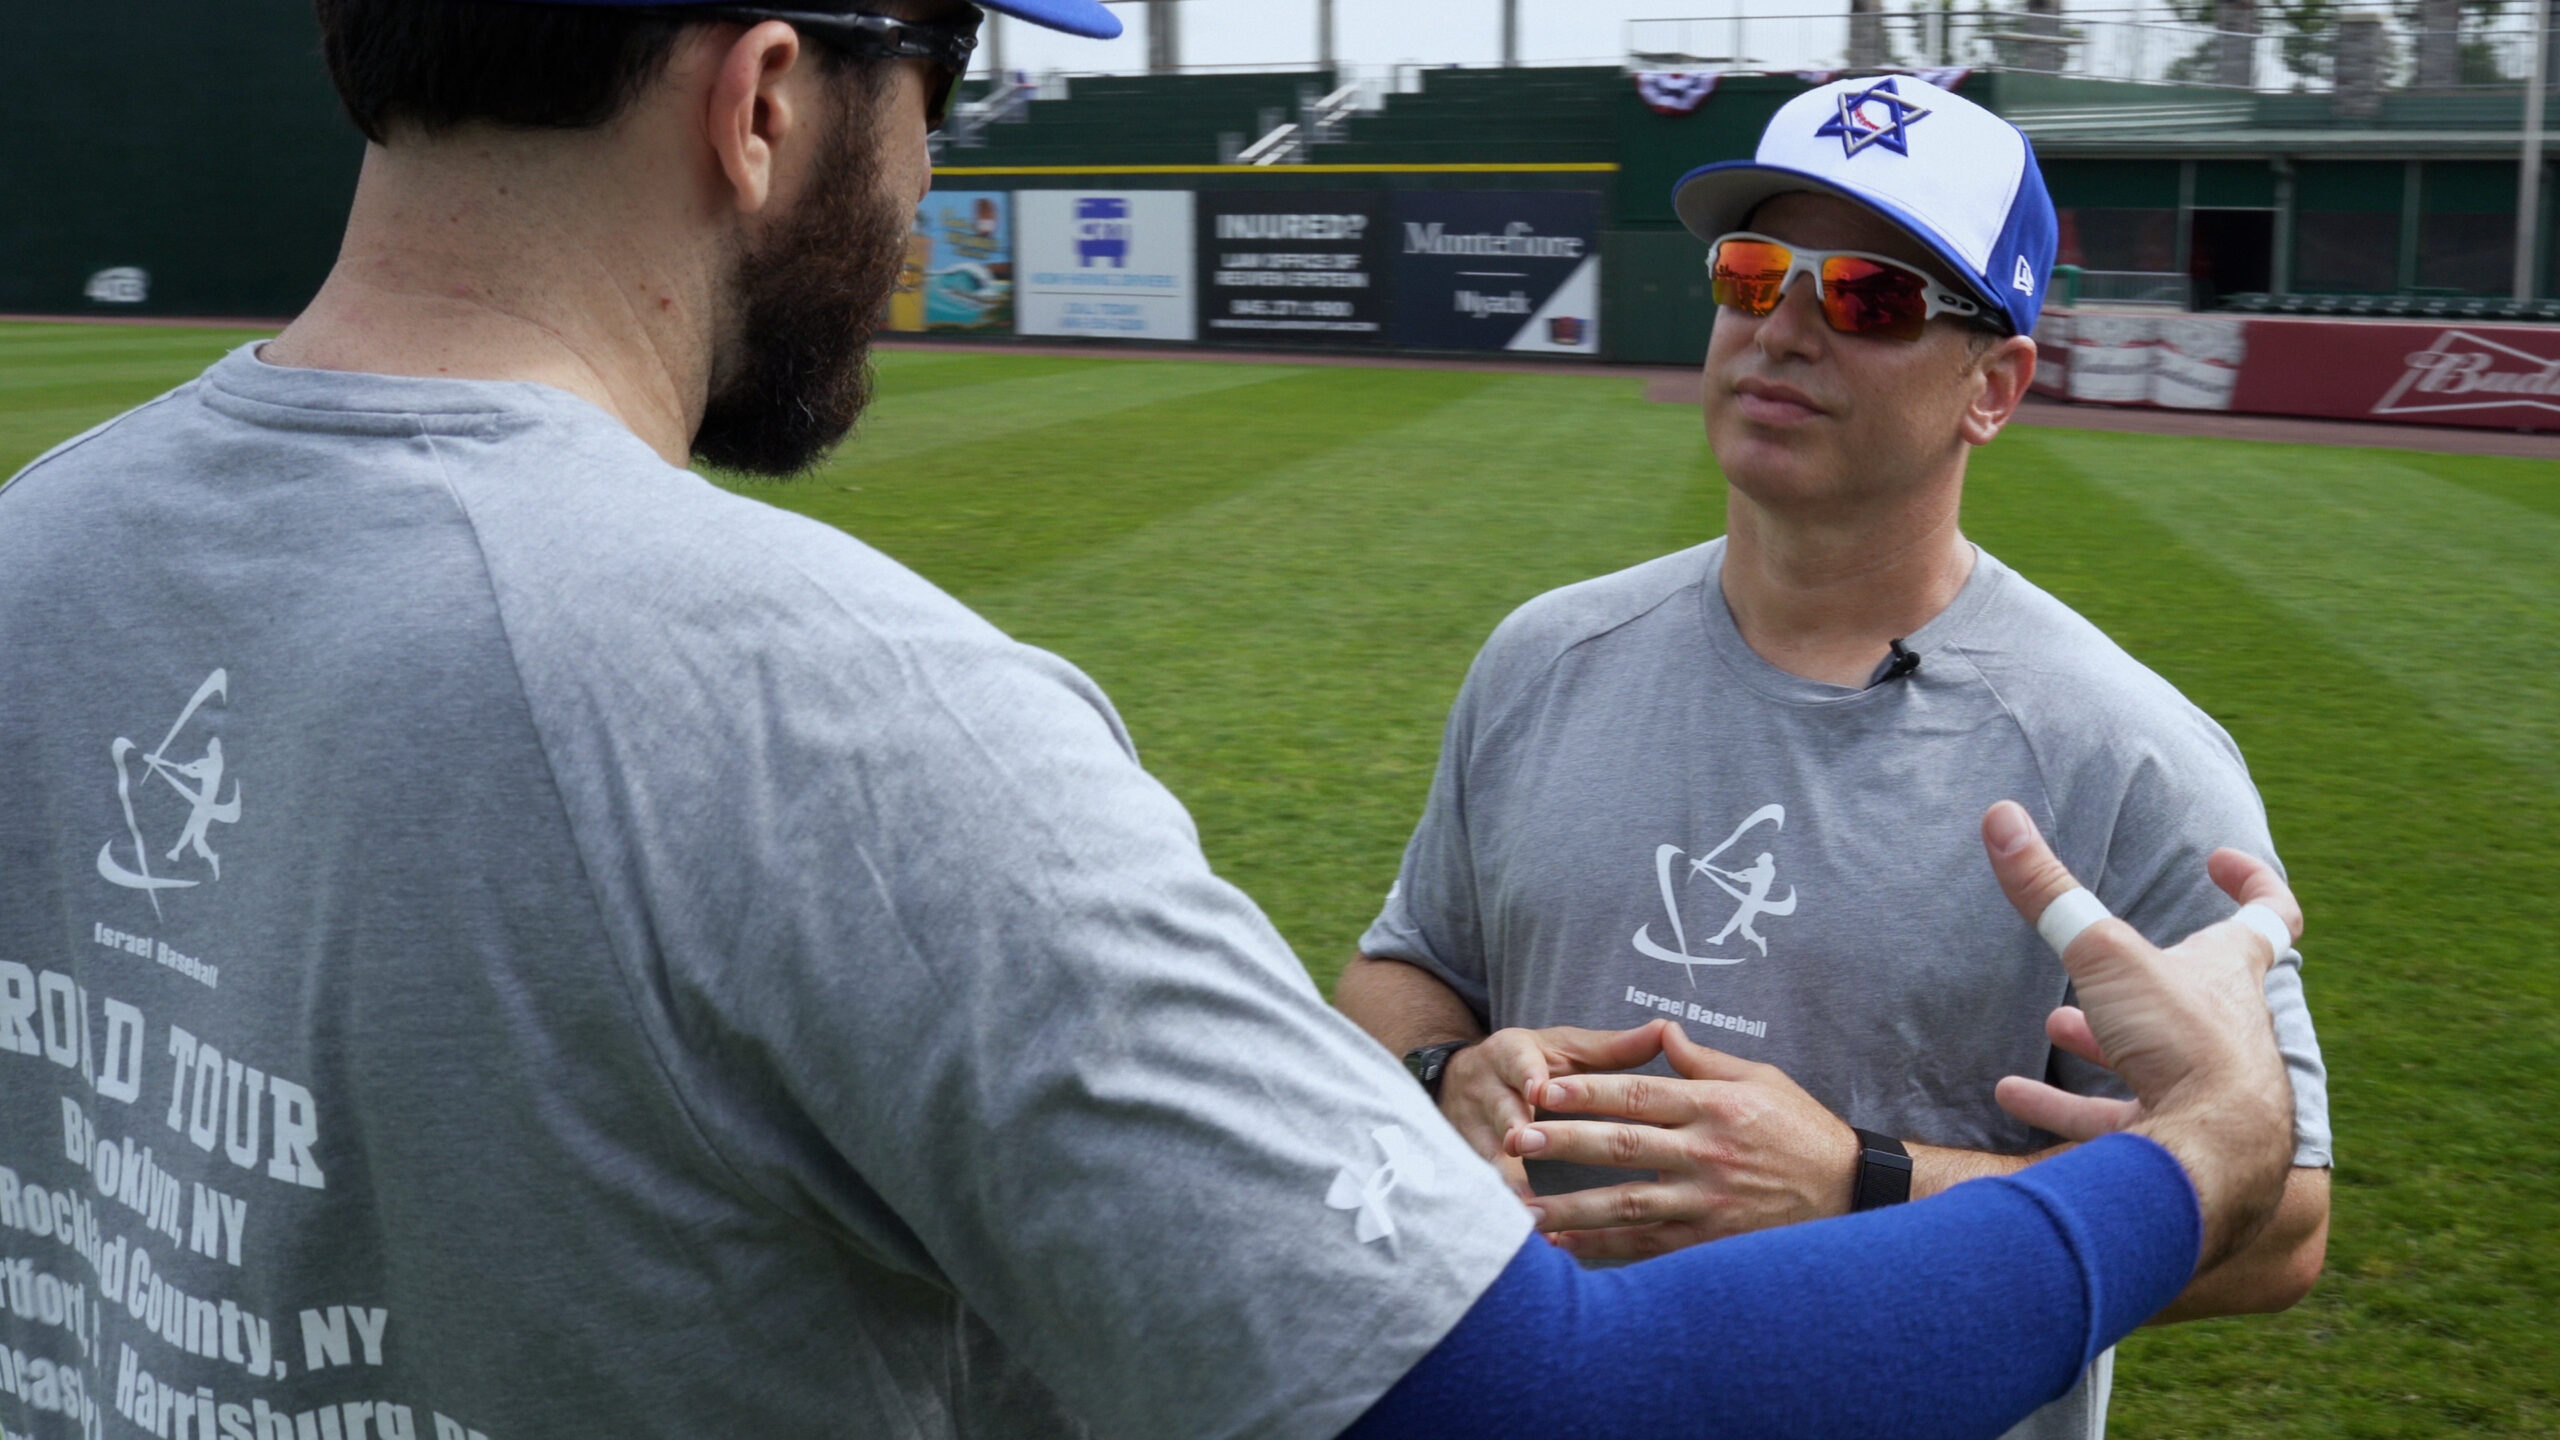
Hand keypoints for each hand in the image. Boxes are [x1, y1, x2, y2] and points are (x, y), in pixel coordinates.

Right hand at [1437, 1024, 1671, 1199]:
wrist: (1463, 1080)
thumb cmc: (1535, 1065)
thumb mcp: (1568, 1051)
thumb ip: (1615, 1048)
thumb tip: (1667, 1029)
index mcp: (1513, 1053)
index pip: (1518, 1061)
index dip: (1527, 1075)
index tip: (1538, 1091)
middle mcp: (1487, 1087)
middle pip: (1497, 1107)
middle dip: (1508, 1126)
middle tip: (1518, 1146)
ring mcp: (1470, 1125)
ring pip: (1484, 1152)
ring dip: (1503, 1179)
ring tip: (1524, 1206)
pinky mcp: (1465, 1158)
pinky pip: (1483, 1186)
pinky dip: (1506, 1208)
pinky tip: (1530, 1233)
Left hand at [1505, 1027, 1859, 1259]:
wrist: (1851, 1190)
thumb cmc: (1801, 1129)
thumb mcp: (1762, 1080)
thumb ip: (1705, 1060)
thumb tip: (1662, 1031)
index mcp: (1715, 1106)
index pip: (1638, 1094)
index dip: (1586, 1091)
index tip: (1541, 1088)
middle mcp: (1707, 1153)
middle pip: (1623, 1146)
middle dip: (1565, 1143)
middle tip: (1516, 1141)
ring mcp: (1708, 1201)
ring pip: (1627, 1203)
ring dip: (1571, 1207)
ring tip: (1522, 1208)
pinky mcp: (1711, 1241)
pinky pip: (1648, 1246)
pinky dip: (1604, 1248)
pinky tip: (1564, 1248)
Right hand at [1981, 801, 2297, 1271]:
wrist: (2216, 1155)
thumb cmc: (2183, 1044)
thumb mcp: (2105, 953)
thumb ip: (2047, 890)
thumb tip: (2000, 816)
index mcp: (2230, 973)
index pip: (2269, 914)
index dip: (2252, 881)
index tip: (2218, 859)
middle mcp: (2226, 1027)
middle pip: (2200, 988)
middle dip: (2146, 971)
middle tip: (2107, 956)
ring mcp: (2202, 1086)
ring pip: (2155, 1054)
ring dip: (2104, 1038)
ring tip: (2056, 1022)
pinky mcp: (2171, 1134)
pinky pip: (2115, 1116)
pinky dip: (2064, 1104)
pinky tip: (2014, 1096)